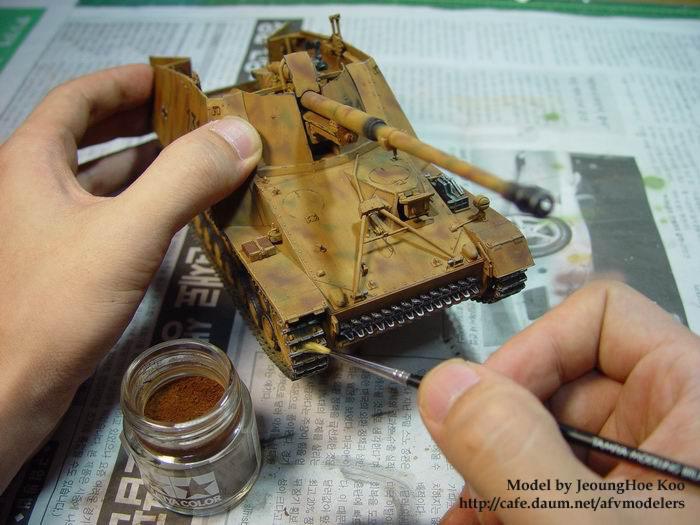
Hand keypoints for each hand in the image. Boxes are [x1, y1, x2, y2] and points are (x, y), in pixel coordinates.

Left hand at [0, 64, 261, 490]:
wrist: (12, 388)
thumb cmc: (57, 303)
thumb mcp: (128, 232)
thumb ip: (185, 179)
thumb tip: (242, 134)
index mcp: (33, 162)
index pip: (78, 98)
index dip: (124, 82)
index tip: (170, 77)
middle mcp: (33, 187)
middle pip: (88, 135)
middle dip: (140, 120)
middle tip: (192, 117)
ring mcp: (45, 228)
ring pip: (99, 179)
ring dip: (146, 164)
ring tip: (196, 159)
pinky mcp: (60, 265)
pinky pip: (106, 216)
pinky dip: (141, 205)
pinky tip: (174, 214)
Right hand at [418, 280, 699, 523]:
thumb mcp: (585, 524)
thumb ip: (513, 450)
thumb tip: (446, 386)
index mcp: (695, 398)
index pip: (603, 313)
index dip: (531, 349)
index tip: (480, 405)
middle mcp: (675, 424)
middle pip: (561, 380)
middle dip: (499, 429)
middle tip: (465, 475)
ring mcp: (651, 469)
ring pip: (550, 436)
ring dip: (494, 469)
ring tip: (464, 514)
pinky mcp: (630, 504)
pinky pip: (558, 477)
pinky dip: (511, 496)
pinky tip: (478, 518)